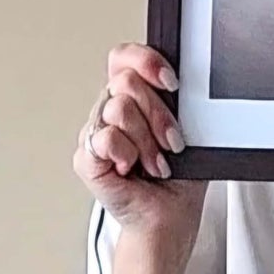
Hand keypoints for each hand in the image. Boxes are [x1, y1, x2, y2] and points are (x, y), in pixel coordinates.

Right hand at [72, 42, 204, 245]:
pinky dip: (127, 153)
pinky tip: (133, 168)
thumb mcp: (187, 129)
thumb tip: (181, 82)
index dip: (145, 60)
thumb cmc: (179, 175)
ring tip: (156, 162)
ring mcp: (95, 133)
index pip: (124, 57)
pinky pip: (105, 138)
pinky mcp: (86, 159)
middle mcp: (110, 110)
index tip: (172, 83)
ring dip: (147, 140)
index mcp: (133, 97)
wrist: (170, 215)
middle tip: (172, 142)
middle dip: (158, 114)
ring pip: (118, 109)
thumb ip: (178, 102)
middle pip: (126, 82)